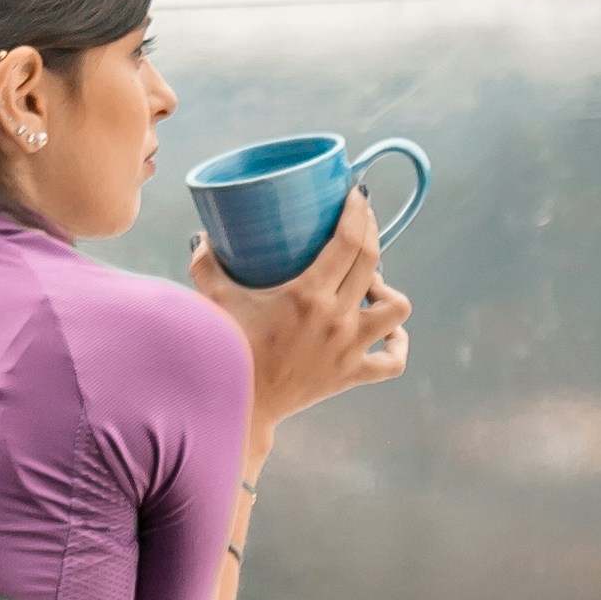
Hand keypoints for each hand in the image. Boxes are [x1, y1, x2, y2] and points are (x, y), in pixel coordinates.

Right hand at [192, 191, 408, 433]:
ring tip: (366, 285)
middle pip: (372, 262)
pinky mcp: (351, 374)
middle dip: (370, 231)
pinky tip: (387, 332)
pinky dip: (397, 344)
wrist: (238, 405)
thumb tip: (203, 237)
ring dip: (386, 290)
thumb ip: (206, 264)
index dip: (359, 212)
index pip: (349, 242)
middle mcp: (336, 319)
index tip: (358, 194)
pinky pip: (393, 361)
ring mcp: (349, 348)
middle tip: (360, 219)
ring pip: (395, 308)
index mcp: (307, 295)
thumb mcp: (215, 299)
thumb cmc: (225, 349)